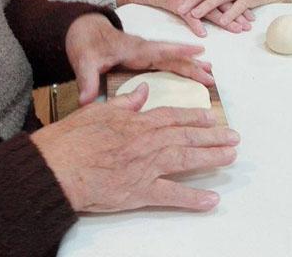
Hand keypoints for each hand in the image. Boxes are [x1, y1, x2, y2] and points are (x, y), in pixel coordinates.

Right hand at [31, 83, 239, 211]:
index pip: (172, 116)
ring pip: (186, 158)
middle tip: (234, 137)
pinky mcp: (140, 190)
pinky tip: (211, 200)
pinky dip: (193, 198)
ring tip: (231, 157)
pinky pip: (172, 195)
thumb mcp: (98, 110)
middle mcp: (147, 141)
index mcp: (136, 121)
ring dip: (211, 157)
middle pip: (186, 135)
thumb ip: (123, 101)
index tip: (211, 117)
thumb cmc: (71, 139)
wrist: (57, 165)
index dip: (194, 116)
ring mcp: (146, 166)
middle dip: (213, 136)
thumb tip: (141, 90)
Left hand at [65, 12, 211, 104]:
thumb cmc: (86, 43)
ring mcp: (145, 52)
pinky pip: (167, 61)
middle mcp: (144, 49)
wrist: (83, 31)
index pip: (160, 50)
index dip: (179, 51)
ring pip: (173, 58)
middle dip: (192, 64)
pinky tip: (194, 70)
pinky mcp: (144, 56)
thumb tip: (87, 101)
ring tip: (210, 74)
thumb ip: (87, 80)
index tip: (198, 52)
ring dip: (191, 65)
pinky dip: (182, 65)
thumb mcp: (84, 62)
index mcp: (134, 49)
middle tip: (211, 75)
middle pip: (173, 55)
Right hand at [117, 0, 253, 35]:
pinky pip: (187, 15)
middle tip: (248, 26)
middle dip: (237, 14)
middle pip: (222, 3)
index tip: (251, 18)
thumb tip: (222, 3)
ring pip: (209, 10)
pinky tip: (203, 34)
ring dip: (223, 20)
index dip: (239, 7)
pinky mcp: (176, 3)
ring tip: (235, 30)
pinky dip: (195, 24)